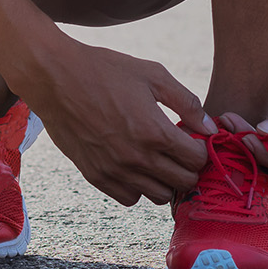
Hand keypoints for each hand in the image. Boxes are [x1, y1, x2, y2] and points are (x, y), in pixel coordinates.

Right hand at [15, 39, 213, 205]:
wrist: (56, 78)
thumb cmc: (107, 70)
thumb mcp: (154, 75)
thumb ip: (187, 103)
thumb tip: (211, 128)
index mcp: (155, 131)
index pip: (197, 160)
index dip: (202, 150)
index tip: (195, 139)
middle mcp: (136, 158)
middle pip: (183, 183)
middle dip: (189, 167)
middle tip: (182, 150)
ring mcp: (114, 171)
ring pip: (158, 196)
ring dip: (166, 180)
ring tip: (160, 158)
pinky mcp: (95, 176)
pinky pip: (129, 198)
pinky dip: (139, 187)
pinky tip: (137, 165)